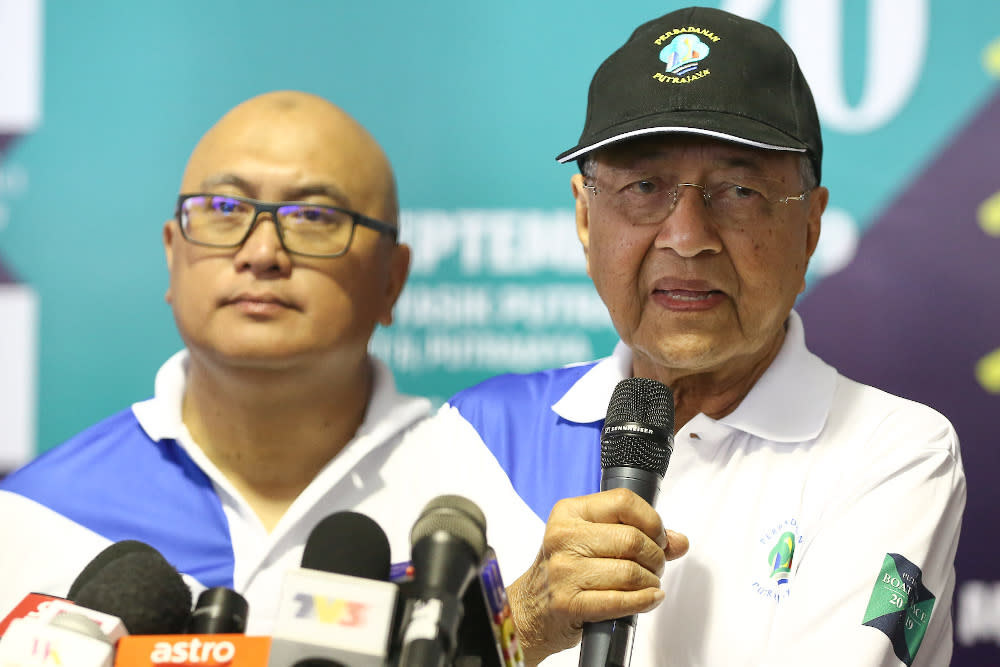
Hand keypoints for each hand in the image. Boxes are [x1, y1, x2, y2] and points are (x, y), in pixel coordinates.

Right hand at [506, 488, 688, 665]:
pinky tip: (649, 598)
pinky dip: (645, 601)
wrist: (531, 608)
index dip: (651, 520)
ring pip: (630, 572)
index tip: (658, 536)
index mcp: (569, 512)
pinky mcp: (569, 603)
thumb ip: (638, 533)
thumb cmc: (567, 569)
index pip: (623, 501)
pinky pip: (622, 601)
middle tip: (655, 566)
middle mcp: (563, 537)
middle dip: (656, 556)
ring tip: (648, 583)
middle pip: (632, 539)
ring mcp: (564, 571)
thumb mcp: (593, 540)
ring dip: (651, 582)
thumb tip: (679, 541)